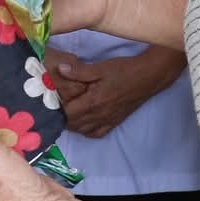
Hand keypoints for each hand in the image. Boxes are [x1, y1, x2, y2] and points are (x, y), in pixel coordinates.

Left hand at [47, 50, 181, 137]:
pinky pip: (98, 133)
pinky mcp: (115, 121)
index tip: (51, 100)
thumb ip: (79, 71)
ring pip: (84, 130)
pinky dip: (88, 130)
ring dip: (74, 124)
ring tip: (68, 112)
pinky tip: (85, 122)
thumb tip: (60, 69)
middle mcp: (99, 115)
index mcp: (93, 102)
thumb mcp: (100, 67)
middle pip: (74, 124)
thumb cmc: (123, 70)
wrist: (148, 77)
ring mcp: (108, 120)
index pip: (68, 113)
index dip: (57, 108)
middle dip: (63, 117)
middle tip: (57, 106)